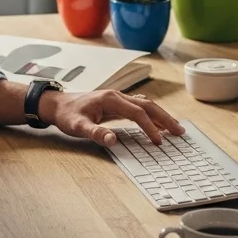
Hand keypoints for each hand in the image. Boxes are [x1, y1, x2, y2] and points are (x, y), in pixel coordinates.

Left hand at [38, 89, 184, 147]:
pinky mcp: (117, 104)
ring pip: (146, 105)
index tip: (159, 141)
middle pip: (147, 105)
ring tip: (175, 128)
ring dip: (161, 116)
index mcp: (111, 99)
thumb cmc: (67, 115)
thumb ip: (96, 133)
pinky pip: (139, 108)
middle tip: (179, 131)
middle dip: (164, 118)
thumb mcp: (78, 127)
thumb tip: (113, 140)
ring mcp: (118, 99)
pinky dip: (152, 115)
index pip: (137, 112)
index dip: (150, 127)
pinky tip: (157, 123)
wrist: (57, 105)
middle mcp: (118, 96)